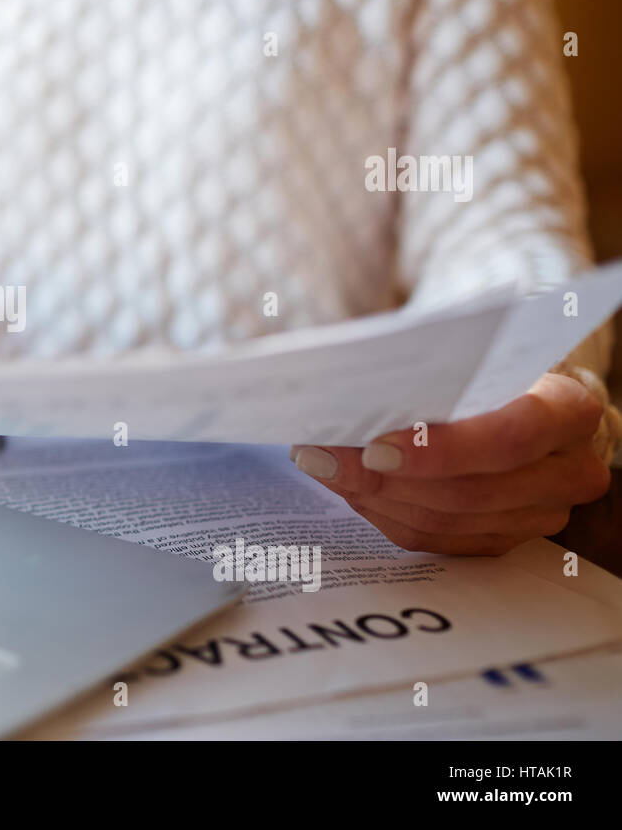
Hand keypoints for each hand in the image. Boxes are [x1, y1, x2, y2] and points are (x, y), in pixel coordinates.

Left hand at [290, 372, 610, 554]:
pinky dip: (383, 512)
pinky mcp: (505, 538)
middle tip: (320, 455)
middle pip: (469, 492)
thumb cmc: (495, 366)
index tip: (375, 445)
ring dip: (372, 495)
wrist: (532, 397)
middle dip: (384, 477)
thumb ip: (433, 369)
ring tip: (320, 464)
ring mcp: (540, 514)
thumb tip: (348, 388)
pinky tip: (346, 484)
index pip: (511, 438)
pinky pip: (436, 539)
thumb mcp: (478, 352)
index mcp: (571, 411)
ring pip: (446, 521)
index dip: (441, 450)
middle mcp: (569, 471)